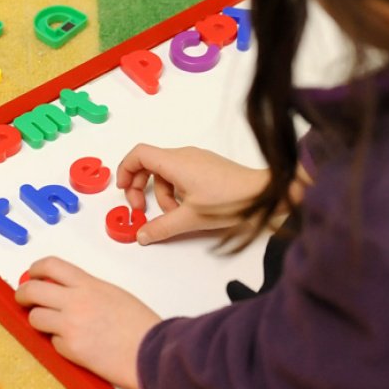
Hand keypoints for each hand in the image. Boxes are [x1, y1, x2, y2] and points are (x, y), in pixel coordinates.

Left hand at [16, 257, 160, 388]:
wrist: (151, 351)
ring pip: (35, 318)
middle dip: (22, 294)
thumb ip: (88, 291)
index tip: (32, 275)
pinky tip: (78, 346)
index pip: (51, 266)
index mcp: (89, 285)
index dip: (35, 269)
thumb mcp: (114, 294)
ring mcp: (70, 325)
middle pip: (32, 290)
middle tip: (23, 299)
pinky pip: (53, 343)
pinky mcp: (70, 348)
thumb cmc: (141, 325)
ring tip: (52, 327)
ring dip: (39, 321)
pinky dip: (61, 344)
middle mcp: (75, 301)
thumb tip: (68, 294)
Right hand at [116, 144, 270, 244]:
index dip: (125, 170)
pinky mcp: (206, 167)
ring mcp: (197, 159)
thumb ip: (162, 227)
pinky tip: (188, 209)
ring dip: (162, 194)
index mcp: (176, 162)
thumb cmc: (230, 201)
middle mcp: (184, 155)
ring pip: (166, 173)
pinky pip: (180, 175)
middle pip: (149, 164)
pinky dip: (176, 191)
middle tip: (141, 209)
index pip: (139, 154)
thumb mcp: (191, 218)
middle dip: (140, 186)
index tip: (123, 190)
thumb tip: (141, 235)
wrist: (264, 194)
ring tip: (175, 214)